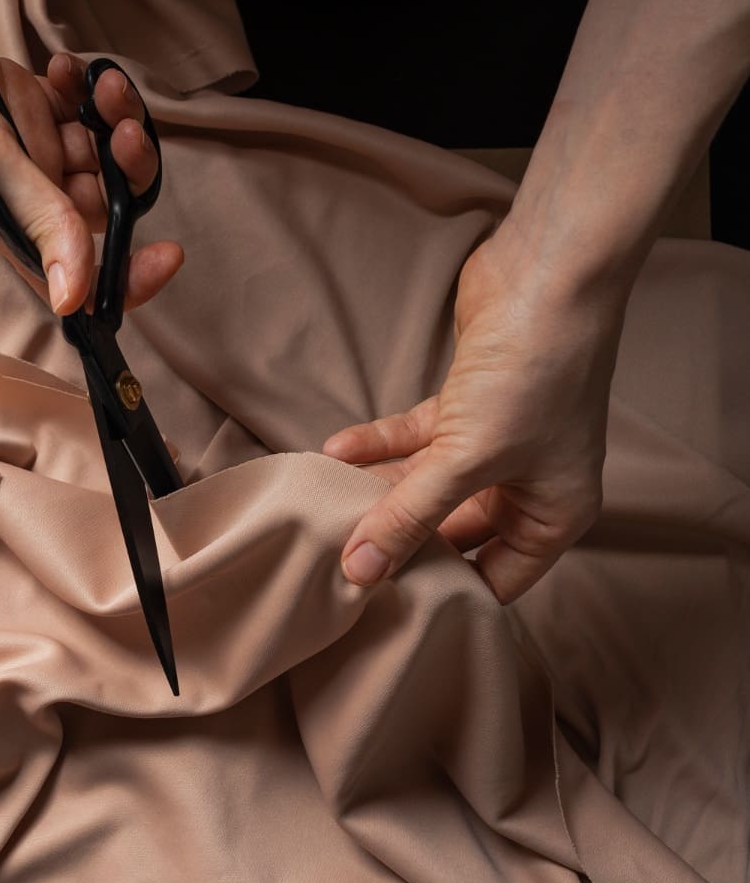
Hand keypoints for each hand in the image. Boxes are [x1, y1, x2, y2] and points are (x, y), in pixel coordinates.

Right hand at [0, 0, 181, 313]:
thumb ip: (39, 222)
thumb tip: (76, 300)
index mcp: (21, 234)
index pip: (86, 280)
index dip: (130, 278)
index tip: (169, 253)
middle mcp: (34, 203)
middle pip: (110, 205)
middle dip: (126, 166)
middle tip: (116, 131)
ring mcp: (38, 158)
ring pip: (105, 153)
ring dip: (110, 118)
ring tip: (96, 88)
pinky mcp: (38, 116)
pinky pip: (84, 111)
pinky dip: (84, 90)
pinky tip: (61, 70)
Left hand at [322, 229, 624, 603]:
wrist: (547, 275)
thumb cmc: (534, 374)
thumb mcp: (466, 459)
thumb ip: (410, 517)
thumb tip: (360, 573)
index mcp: (555, 514)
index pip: (496, 580)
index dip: (444, 595)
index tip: (382, 607)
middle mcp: (530, 484)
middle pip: (454, 534)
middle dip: (401, 542)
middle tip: (342, 560)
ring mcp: (498, 443)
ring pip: (428, 485)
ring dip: (380, 492)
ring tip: (328, 509)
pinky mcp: (467, 403)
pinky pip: (415, 439)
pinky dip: (378, 445)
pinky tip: (334, 453)